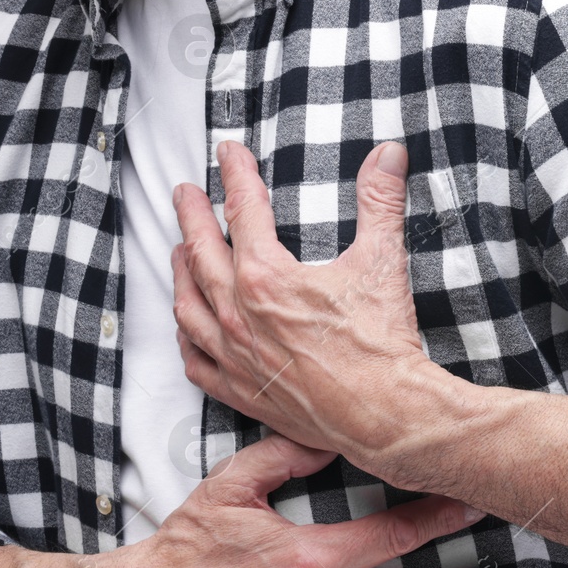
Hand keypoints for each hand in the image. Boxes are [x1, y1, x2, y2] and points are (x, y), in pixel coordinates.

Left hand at [170, 138, 436, 467]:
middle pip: (201, 253)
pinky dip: (187, 340)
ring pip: (189, 305)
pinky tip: (187, 329)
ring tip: (178, 252)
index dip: (236, 175)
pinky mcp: (240, 391)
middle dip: (191, 216)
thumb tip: (388, 154)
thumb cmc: (381, 342)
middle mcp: (238, 314)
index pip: (243, 210)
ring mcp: (234, 355)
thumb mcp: (381, 259)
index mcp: (266, 277)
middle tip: (184, 193)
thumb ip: (380, 200)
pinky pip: (197, 363)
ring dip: (181, 273)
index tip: (229, 154)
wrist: (385, 413)